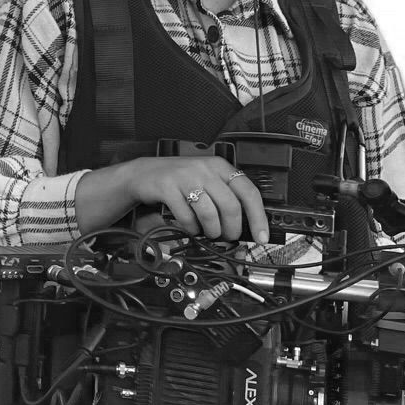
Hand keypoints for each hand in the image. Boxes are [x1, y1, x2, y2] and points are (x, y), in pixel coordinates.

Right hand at [77, 152, 268, 243]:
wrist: (143, 174)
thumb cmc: (180, 182)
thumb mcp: (206, 182)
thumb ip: (225, 198)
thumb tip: (248, 227)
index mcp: (220, 167)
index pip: (249, 192)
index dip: (258, 217)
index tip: (261, 237)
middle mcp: (205, 169)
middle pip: (231, 206)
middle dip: (231, 229)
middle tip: (227, 237)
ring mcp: (185, 177)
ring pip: (210, 214)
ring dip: (211, 231)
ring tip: (207, 233)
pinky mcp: (168, 187)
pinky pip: (187, 217)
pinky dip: (191, 228)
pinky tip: (189, 226)